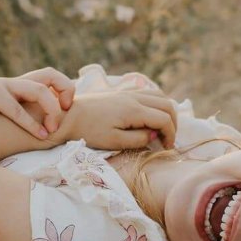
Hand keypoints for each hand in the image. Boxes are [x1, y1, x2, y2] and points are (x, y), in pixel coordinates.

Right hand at [0, 67, 74, 139]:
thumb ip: (15, 112)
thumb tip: (33, 128)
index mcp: (17, 83)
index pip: (50, 74)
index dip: (64, 88)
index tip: (66, 108)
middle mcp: (14, 81)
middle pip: (51, 74)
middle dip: (66, 91)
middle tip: (67, 112)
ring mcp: (4, 87)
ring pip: (39, 91)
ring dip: (52, 111)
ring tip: (53, 129)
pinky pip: (18, 109)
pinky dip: (32, 123)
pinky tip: (40, 135)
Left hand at [59, 91, 176, 149]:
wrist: (66, 116)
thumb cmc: (88, 131)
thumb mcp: (114, 141)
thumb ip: (138, 139)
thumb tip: (154, 135)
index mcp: (134, 110)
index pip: (164, 119)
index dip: (171, 134)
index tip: (167, 148)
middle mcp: (134, 97)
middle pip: (166, 104)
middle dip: (173, 122)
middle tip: (168, 139)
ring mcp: (127, 92)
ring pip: (158, 95)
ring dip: (165, 110)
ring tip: (161, 128)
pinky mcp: (120, 91)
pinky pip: (146, 91)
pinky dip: (155, 102)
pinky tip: (149, 115)